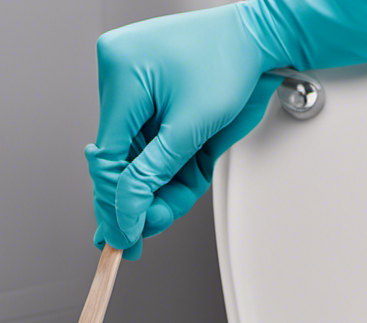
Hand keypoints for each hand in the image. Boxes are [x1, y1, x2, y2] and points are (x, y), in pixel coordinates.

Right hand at [85, 6, 278, 260]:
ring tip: (168, 212)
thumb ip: (155, 173)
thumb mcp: (191, 128)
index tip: (124, 234)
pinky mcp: (152, 104)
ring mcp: (136, 94)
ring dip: (156, 191)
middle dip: (135, 200)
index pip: (107, 155)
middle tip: (138, 238)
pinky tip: (173, 195)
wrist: (258, 41)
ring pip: (137, 160)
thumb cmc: (231, 63)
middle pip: (119, 160)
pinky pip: (150, 148)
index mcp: (122, 74)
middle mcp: (122, 82)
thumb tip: (127, 209)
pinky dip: (166, 174)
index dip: (115, 201)